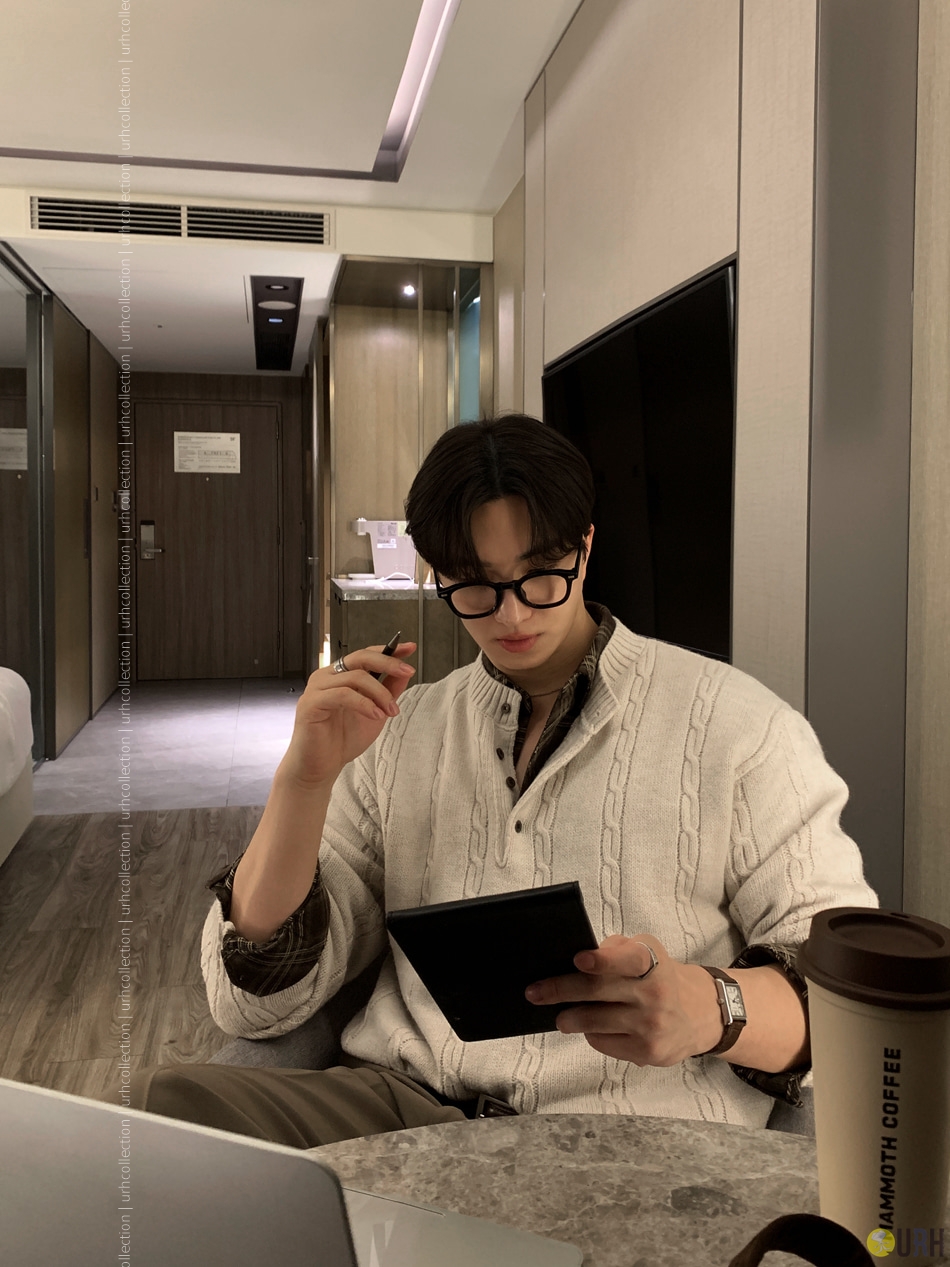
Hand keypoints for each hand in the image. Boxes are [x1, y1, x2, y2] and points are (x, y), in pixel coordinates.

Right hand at [278, 642, 416, 789]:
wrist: (321, 767)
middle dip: (388, 662)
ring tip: (390, 711)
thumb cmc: (342, 741)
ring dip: (380, 693)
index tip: (409, 648)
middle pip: (360, 657)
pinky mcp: (311, 703)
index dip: (388, 650)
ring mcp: (317, 688)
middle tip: (407, 671)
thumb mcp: (376, 712)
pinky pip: (342, 694)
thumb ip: (388, 691)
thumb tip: (404, 671)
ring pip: (355, 677)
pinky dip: (363, 703)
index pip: (366, 655)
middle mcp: (327, 677)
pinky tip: (375, 715)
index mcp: (341, 676)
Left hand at [524, 934, 721, 1066]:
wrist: (701, 1013)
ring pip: (595, 1023)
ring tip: (561, 1018)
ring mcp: (651, 1025)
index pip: (628, 959)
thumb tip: (581, 959)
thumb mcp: (647, 951)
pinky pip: (604, 1043)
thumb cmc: (661, 976)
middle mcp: (654, 993)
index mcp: (652, 962)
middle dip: (561, 990)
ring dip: (570, 1019)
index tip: (579, 959)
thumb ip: (616, 950)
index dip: (602, 960)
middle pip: (598, 992)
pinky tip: (592, 1029)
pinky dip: (592, 1035)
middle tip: (535, 992)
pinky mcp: (648, 1052)